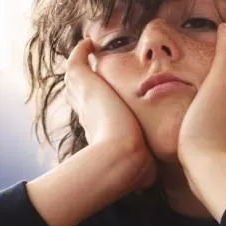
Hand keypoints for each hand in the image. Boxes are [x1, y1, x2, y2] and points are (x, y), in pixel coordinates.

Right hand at [64, 39, 156, 190]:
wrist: (123, 157)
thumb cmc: (134, 166)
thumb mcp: (142, 168)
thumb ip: (146, 171)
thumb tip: (150, 183)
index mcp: (99, 129)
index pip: (93, 113)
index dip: (96, 105)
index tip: (103, 99)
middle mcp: (87, 112)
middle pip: (80, 93)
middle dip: (84, 81)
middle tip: (89, 68)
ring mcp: (83, 97)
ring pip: (75, 76)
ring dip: (80, 63)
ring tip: (87, 50)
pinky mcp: (84, 83)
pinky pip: (77, 61)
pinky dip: (80, 51)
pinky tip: (89, 42)